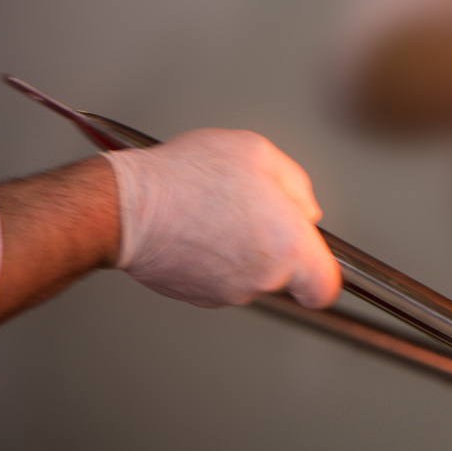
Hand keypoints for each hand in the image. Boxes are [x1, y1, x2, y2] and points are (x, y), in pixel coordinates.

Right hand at [103, 130, 341, 308]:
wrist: (126, 207)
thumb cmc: (188, 177)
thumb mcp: (259, 153)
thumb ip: (296, 186)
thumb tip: (304, 210)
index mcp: (289, 247)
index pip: (325, 287)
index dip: (321, 273)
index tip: (313, 262)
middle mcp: (262, 278)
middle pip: (284, 273)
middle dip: (273, 245)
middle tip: (247, 211)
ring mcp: (226, 292)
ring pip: (248, 275)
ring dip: (238, 249)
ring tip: (213, 212)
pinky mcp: (195, 296)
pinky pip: (216, 278)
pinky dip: (210, 258)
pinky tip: (193, 228)